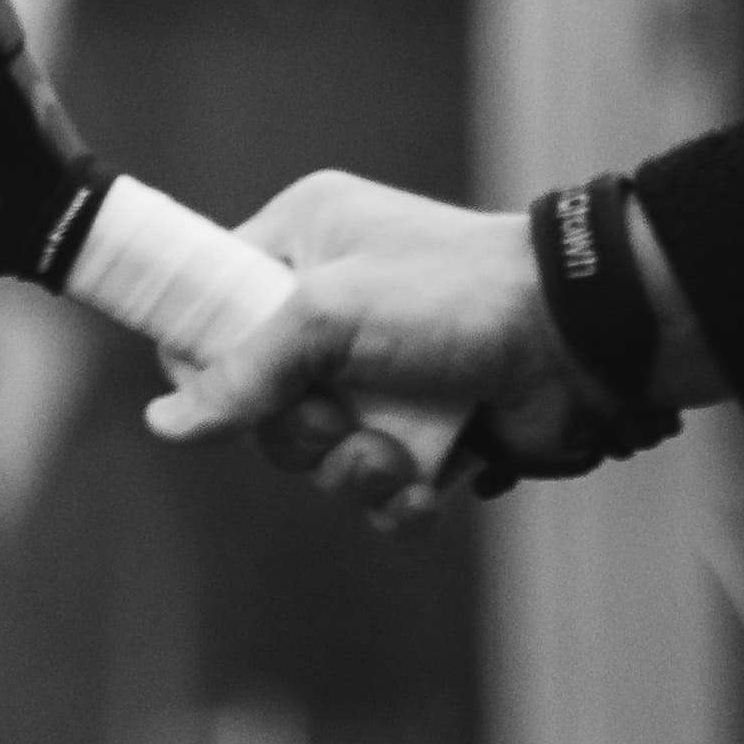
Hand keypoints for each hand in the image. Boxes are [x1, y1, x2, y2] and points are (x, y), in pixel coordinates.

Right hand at [145, 169, 600, 529]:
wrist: (580, 337)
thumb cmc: (454, 294)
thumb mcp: (328, 313)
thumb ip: (244, 370)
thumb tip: (164, 425)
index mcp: (303, 244)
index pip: (210, 305)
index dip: (205, 362)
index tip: (222, 396)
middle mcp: (336, 309)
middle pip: (261, 399)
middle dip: (298, 430)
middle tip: (336, 418)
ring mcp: (382, 373)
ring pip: (318, 452)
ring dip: (351, 470)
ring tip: (393, 458)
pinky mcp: (426, 429)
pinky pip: (376, 487)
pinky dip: (395, 499)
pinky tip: (424, 489)